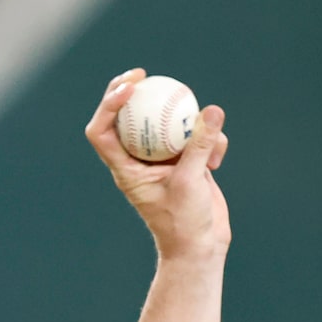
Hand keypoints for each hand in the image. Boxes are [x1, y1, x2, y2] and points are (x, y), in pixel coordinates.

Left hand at [85, 70, 229, 264]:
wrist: (201, 247)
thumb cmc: (184, 223)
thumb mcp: (190, 182)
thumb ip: (200, 145)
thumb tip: (211, 110)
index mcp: (125, 169)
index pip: (102, 132)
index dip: (107, 105)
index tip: (128, 88)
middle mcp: (140, 161)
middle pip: (127, 118)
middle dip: (131, 92)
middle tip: (144, 74)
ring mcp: (163, 159)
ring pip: (168, 123)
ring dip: (191, 124)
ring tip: (208, 133)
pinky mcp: (187, 161)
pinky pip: (197, 138)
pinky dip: (211, 143)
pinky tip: (219, 161)